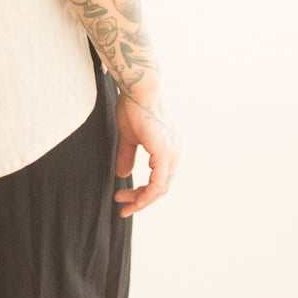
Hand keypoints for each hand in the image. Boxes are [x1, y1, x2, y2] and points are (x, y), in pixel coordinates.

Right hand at [113, 87, 180, 216]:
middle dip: (141, 199)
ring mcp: (172, 154)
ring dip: (141, 200)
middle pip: (161, 187)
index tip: (124, 198)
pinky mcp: (164, 154)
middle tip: (122, 206)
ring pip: (160, 188)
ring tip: (122, 203)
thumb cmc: (133, 108)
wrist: (138, 91)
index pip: (160, 178)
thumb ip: (128, 156)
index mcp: (169, 148)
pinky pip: (157, 183)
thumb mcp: (128, 138)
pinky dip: (146, 195)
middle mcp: (175, 152)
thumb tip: (123, 175)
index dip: (143, 192)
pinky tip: (134, 201)